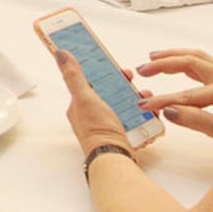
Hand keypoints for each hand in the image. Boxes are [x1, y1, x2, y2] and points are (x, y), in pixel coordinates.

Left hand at [43, 38, 142, 157]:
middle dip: (125, 84)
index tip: (119, 69)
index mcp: (80, 105)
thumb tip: (61, 54)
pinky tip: (151, 111)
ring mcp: (108, 123)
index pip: (93, 81)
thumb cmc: (97, 130)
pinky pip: (135, 117)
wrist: (114, 157)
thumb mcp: (84, 98)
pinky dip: (144, 112)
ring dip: (137, 98)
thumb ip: (74, 76)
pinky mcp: (123, 132)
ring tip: (145, 98)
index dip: (105, 72)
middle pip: (111, 91)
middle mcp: (93, 114)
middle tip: (134, 82)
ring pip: (126, 103)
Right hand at [135, 49, 212, 151]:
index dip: (162, 100)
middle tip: (143, 69)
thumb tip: (169, 111)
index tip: (144, 105)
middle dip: (163, 64)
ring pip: (197, 57)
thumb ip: (195, 120)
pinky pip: (204, 62)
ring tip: (154, 57)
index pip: (186, 95)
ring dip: (174, 55)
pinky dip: (186, 59)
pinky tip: (176, 61)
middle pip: (189, 62)